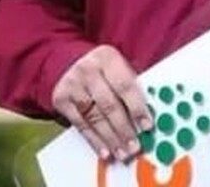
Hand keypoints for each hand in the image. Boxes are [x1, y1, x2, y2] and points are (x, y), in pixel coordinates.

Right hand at [51, 44, 152, 162]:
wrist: (68, 62)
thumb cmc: (103, 70)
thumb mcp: (118, 68)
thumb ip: (132, 87)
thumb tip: (148, 117)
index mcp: (107, 58)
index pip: (124, 85)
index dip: (137, 107)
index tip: (147, 126)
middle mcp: (87, 69)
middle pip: (108, 104)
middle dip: (124, 129)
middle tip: (135, 146)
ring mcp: (72, 84)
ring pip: (94, 117)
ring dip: (110, 139)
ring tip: (123, 153)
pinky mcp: (61, 99)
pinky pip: (80, 124)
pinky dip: (94, 140)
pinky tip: (105, 151)